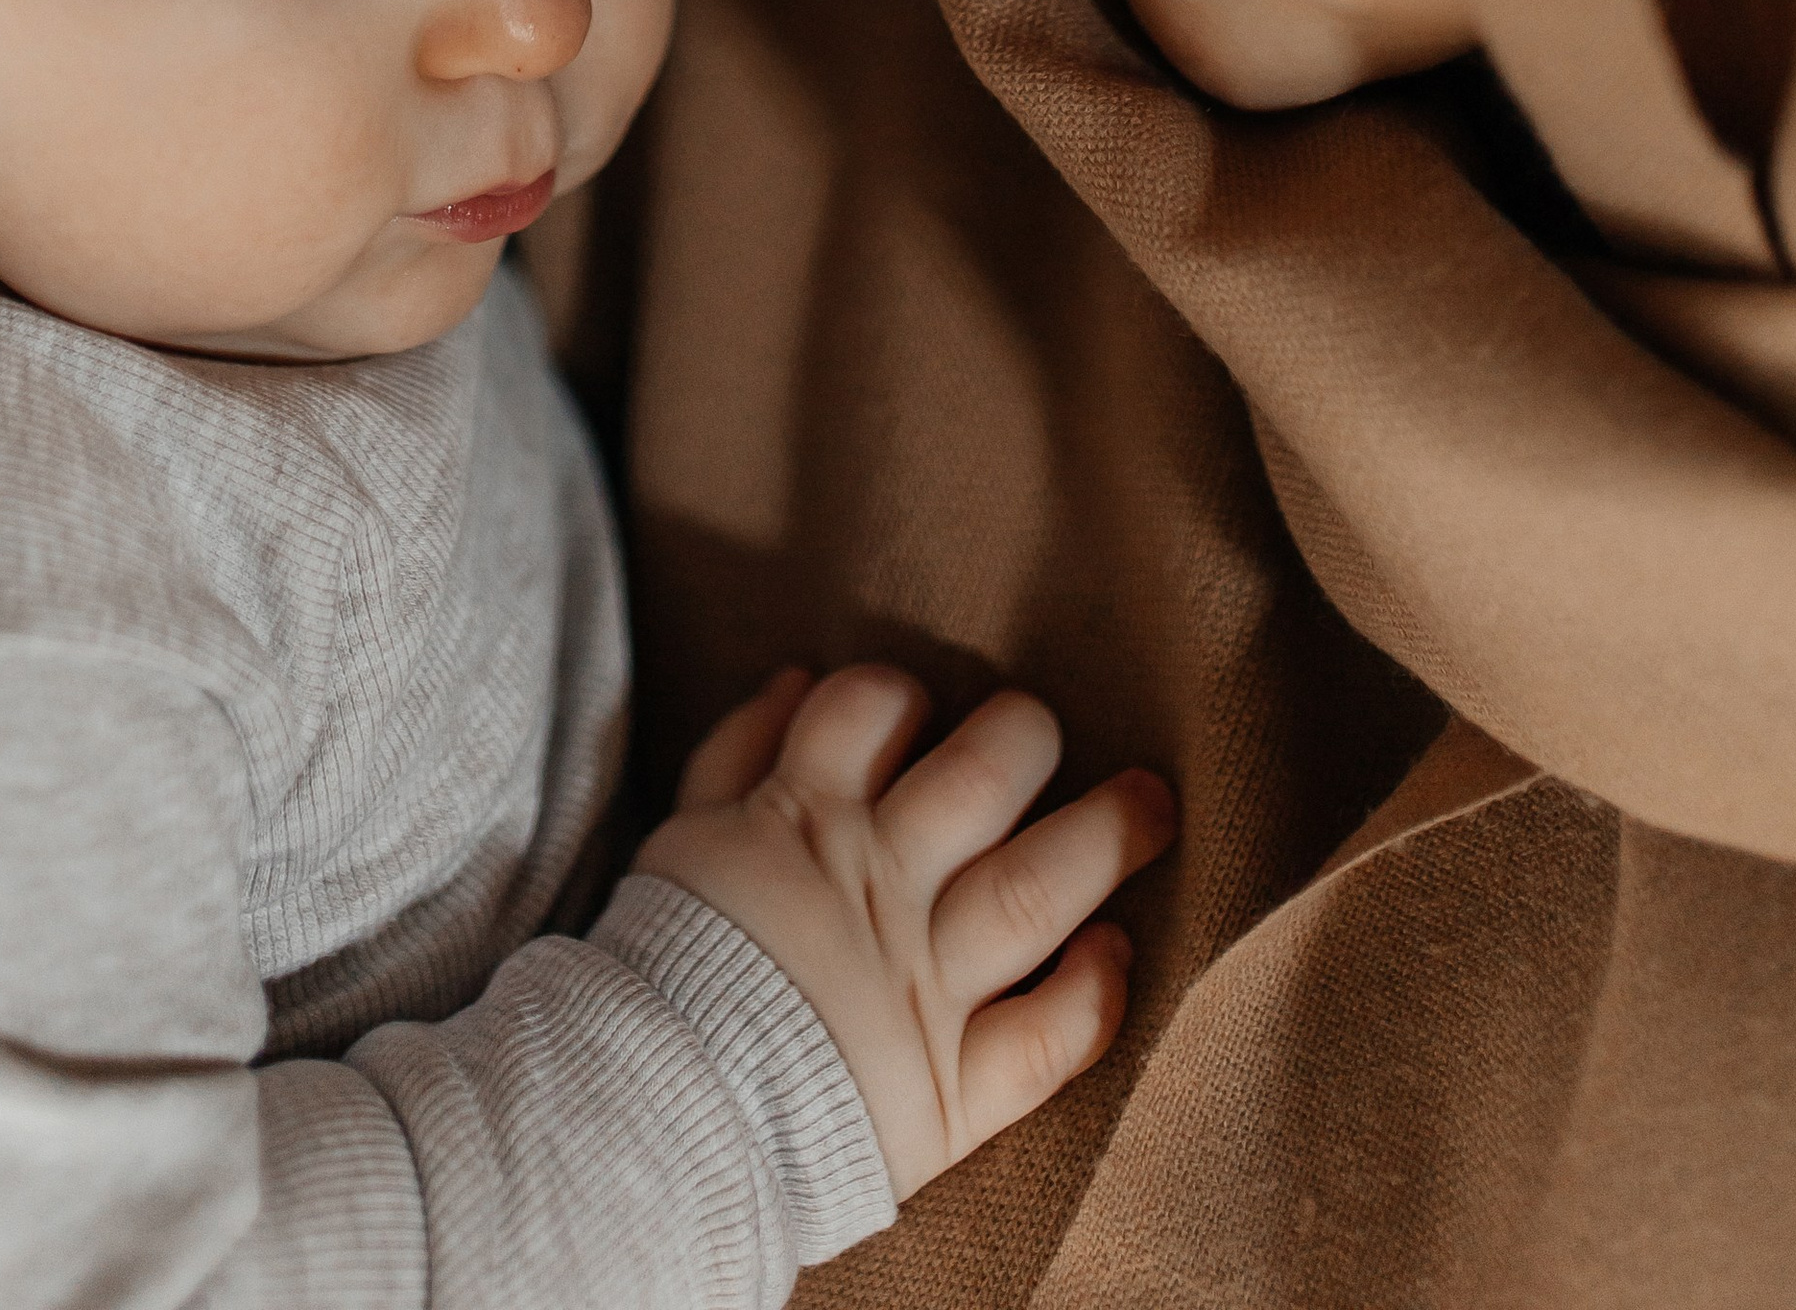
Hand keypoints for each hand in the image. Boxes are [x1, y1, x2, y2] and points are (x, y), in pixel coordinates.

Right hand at [634, 663, 1174, 1200]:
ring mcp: (922, 988)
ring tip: (1151, 805)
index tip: (918, 708)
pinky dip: (1092, 994)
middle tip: (1043, 732)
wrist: (644, 1123)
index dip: (901, 692)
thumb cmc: (664, 968)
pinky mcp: (952, 1089)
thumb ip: (738, 751)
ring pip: (1035, 891)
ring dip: (1105, 839)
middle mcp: (875, 888)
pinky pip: (1044, 1038)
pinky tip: (1115, 953)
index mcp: (800, 820)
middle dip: (1026, 736)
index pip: (868, 708)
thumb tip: (802, 673)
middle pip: (980, 779)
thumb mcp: (682, 837)